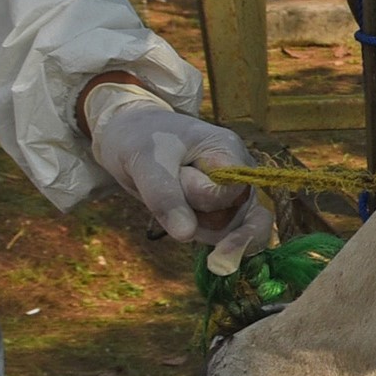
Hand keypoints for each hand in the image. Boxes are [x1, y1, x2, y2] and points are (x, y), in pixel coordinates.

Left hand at [83, 81, 270, 272]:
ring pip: (229, 231)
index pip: (236, 192)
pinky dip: (200, 234)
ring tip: (174, 194)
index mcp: (229, 151)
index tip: (181, 178)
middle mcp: (242, 175)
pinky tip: (180, 219)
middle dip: (198, 214)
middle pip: (236, 217)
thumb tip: (186, 235)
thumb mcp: (144, 162)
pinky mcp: (225, 211)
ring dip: (195, 224)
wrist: (133, 138)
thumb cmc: (142, 140)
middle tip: (172, 183)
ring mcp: (235, 195)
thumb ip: (165, 196)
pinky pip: (225, 236)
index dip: (208, 199)